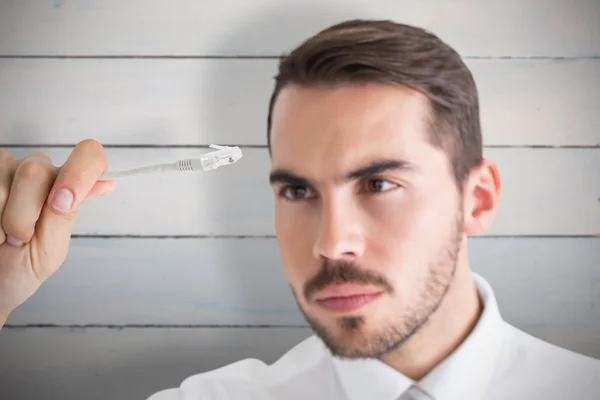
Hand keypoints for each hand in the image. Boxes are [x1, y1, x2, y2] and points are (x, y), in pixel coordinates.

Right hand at [0, 139, 114, 325]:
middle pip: (36, 170)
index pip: (89, 156)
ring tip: (0, 234)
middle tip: (19, 238)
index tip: (62, 204)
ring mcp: (7, 170)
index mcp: (66, 188)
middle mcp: (39, 173)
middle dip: (23, 214)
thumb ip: (67, 214)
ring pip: (5, 180)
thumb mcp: (49, 250)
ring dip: (1, 218)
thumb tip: (105, 183)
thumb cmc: (19, 270)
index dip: (79, 173)